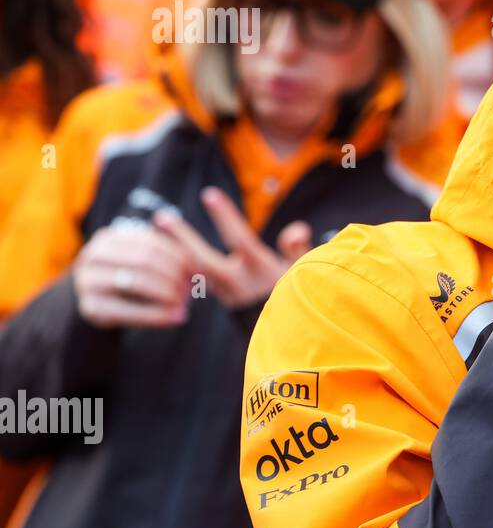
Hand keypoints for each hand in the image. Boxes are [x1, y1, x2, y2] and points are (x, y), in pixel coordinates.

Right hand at [73, 224, 191, 328]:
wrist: (98, 305)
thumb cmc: (127, 279)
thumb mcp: (141, 262)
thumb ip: (164, 257)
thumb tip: (200, 265)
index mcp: (109, 238)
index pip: (152, 242)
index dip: (179, 256)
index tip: (199, 271)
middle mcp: (93, 255)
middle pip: (145, 260)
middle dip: (174, 275)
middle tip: (193, 289)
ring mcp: (87, 281)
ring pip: (138, 282)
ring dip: (168, 293)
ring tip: (186, 303)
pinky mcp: (89, 307)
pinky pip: (129, 311)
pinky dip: (158, 315)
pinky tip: (177, 318)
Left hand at [154, 187, 312, 309]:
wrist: (290, 333)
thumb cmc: (300, 293)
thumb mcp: (304, 271)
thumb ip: (298, 248)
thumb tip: (296, 229)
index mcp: (261, 271)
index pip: (239, 240)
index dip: (224, 216)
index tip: (209, 194)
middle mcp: (239, 284)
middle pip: (203, 260)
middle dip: (183, 238)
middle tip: (161, 216)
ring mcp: (227, 294)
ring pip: (194, 272)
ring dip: (175, 251)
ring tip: (155, 230)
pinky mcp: (223, 299)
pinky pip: (195, 281)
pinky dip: (179, 266)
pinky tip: (166, 251)